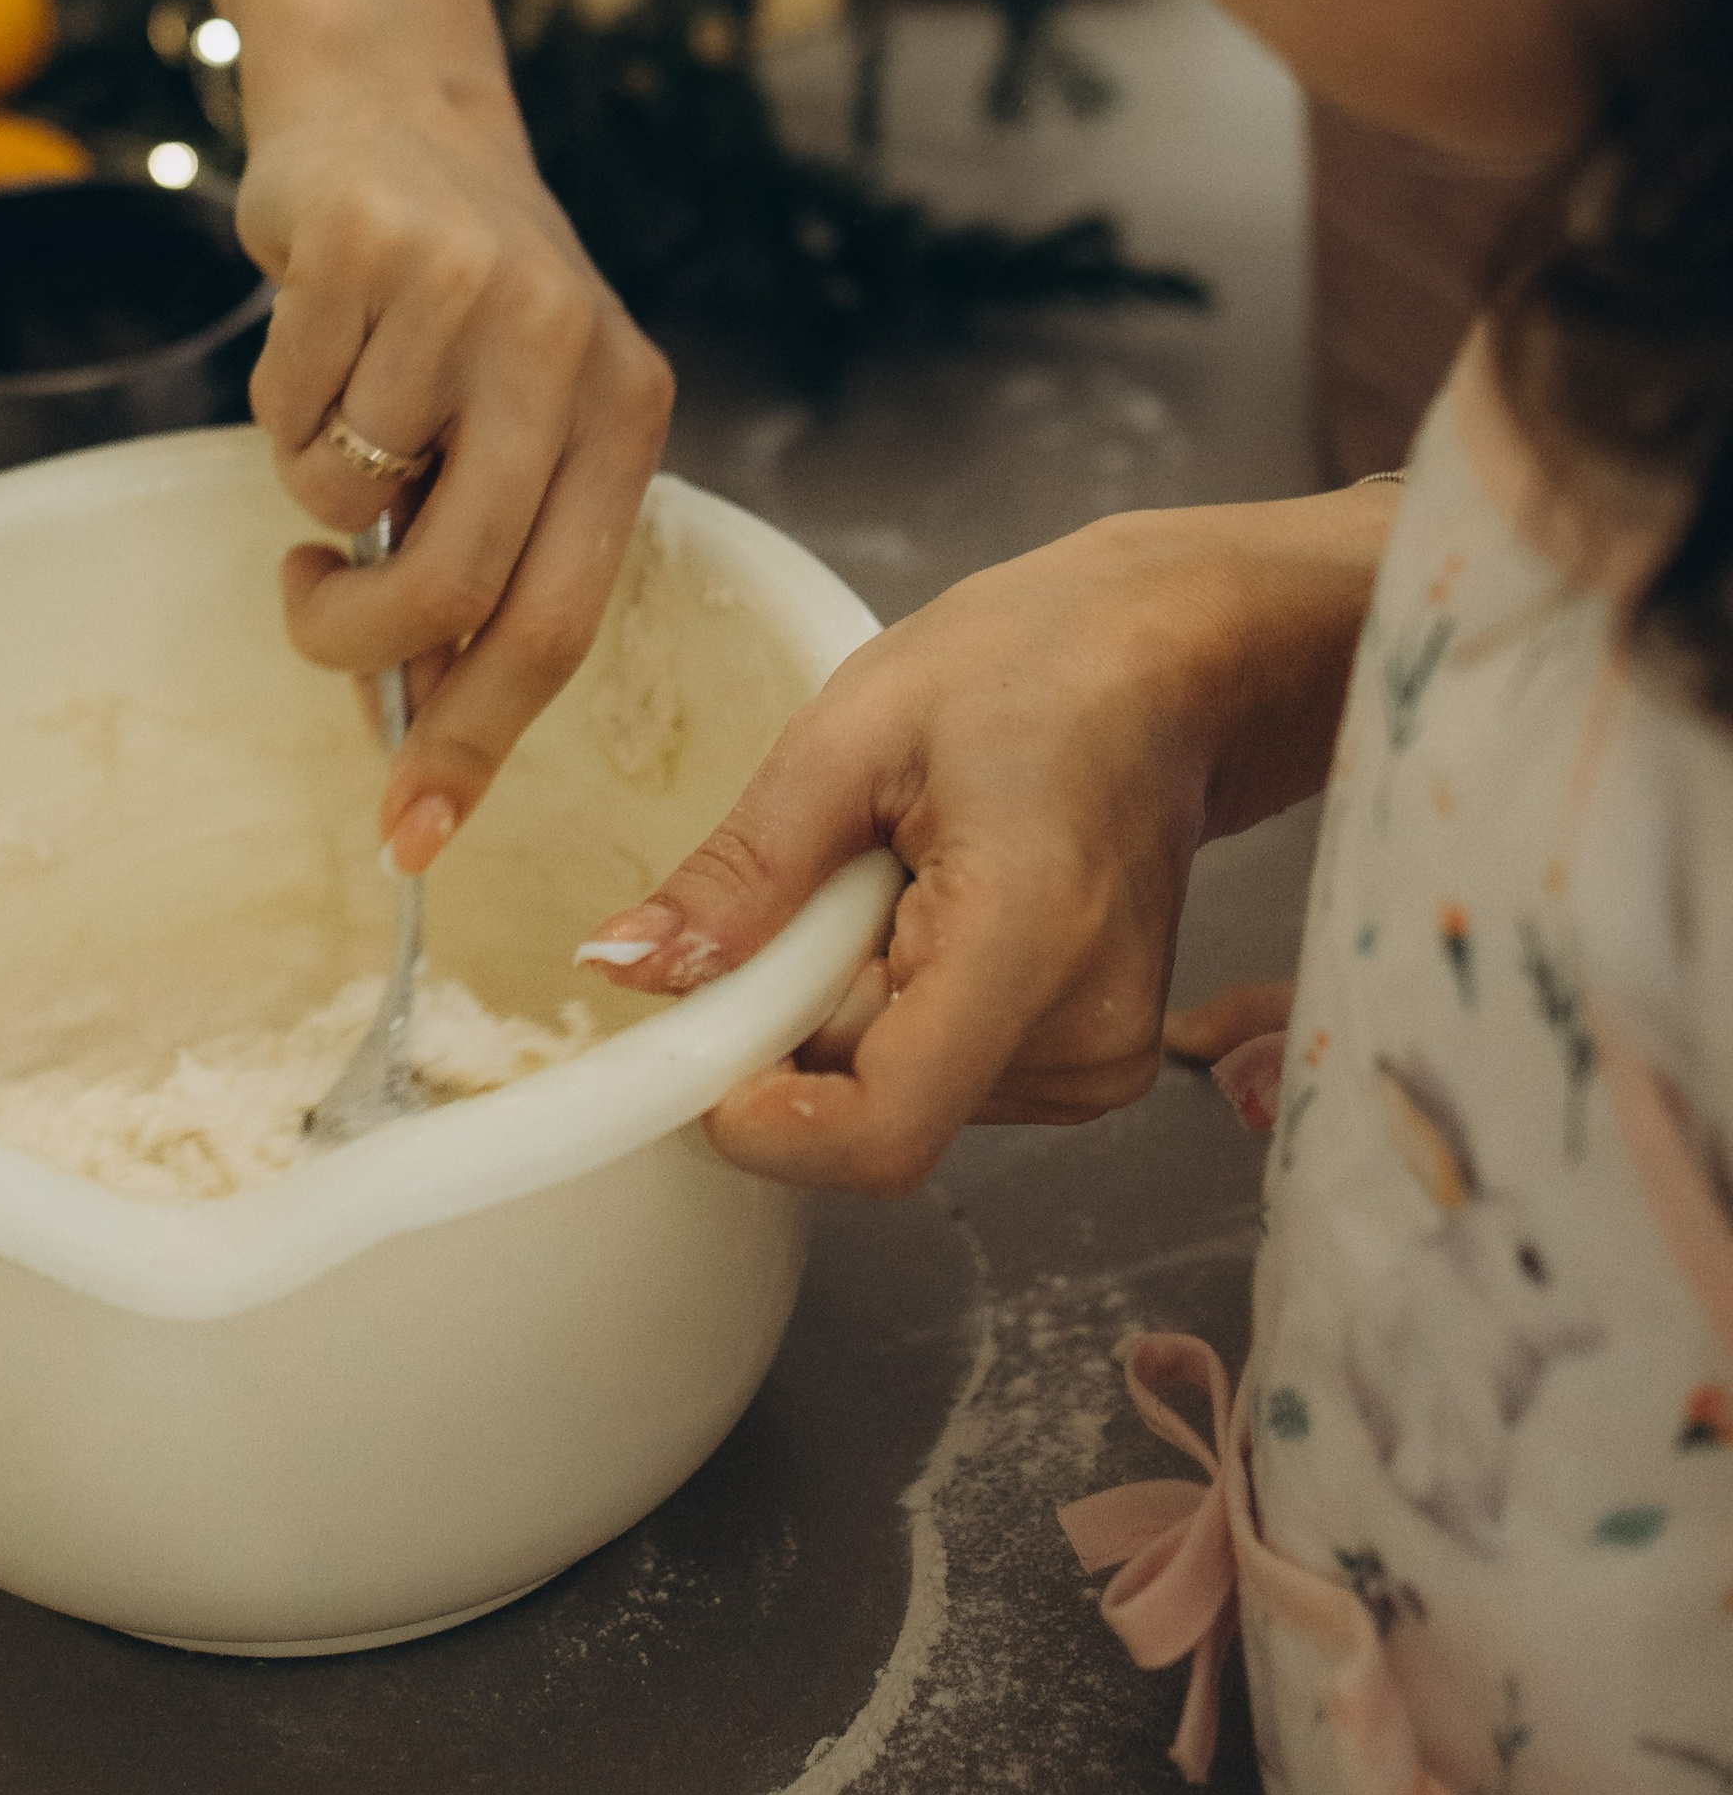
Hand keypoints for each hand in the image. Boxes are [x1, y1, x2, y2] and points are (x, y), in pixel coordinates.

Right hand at [239, 92, 674, 869]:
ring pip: (343, 494)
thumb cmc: (456, 309)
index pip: (559, 621)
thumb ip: (479, 562)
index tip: (410, 837)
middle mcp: (567, 351)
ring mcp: (470, 293)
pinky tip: (320, 329)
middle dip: (357, 642)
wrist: (397, 112)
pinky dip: (277, 401)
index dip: (479, 743)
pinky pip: (283, 408)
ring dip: (311, 482)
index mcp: (628, 414)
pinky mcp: (367, 247)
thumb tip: (410, 730)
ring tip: (347, 395)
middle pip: (454, 582)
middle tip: (312, 611)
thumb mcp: (507, 426)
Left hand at [576, 487, 1389, 1192]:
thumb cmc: (1030, 664)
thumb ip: (740, 872)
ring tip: (903, 872)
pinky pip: (940, 1071)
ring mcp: (1101, 1062)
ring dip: (853, 999)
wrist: (1170, 662)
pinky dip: (903, 1002)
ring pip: (897, 1088)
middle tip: (825, 877)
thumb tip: (624, 969)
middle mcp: (1085, 1036)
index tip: (696, 1041)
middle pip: (873, 1101)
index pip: (880, 1132)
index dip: (764, 1121)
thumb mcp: (851, 734)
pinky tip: (940, 904)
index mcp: (1030, 944)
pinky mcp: (1096, 1065)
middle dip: (801, 1011)